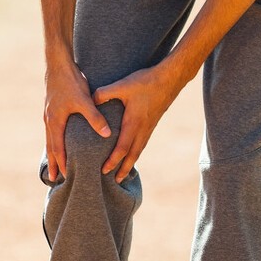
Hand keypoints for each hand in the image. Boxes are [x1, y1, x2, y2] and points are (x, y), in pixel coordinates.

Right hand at [43, 60, 110, 181]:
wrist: (58, 63)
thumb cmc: (71, 82)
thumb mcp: (84, 100)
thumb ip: (95, 118)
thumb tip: (106, 134)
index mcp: (55, 121)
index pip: (57, 148)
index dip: (61, 162)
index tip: (63, 176)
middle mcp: (49, 120)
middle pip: (51, 146)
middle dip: (53, 163)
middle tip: (54, 179)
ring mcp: (49, 114)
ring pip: (50, 138)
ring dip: (53, 153)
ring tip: (54, 165)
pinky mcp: (52, 108)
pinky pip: (52, 130)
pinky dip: (54, 140)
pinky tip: (58, 142)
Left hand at [94, 62, 187, 182]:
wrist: (170, 79)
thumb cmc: (147, 82)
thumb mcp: (123, 85)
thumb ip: (105, 93)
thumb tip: (90, 100)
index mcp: (134, 123)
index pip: (122, 147)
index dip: (113, 160)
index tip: (104, 170)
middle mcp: (142, 129)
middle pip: (133, 155)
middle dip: (124, 169)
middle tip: (116, 181)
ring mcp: (149, 127)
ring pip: (139, 150)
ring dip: (131, 162)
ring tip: (124, 172)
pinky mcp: (152, 123)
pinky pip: (142, 142)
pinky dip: (136, 152)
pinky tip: (133, 152)